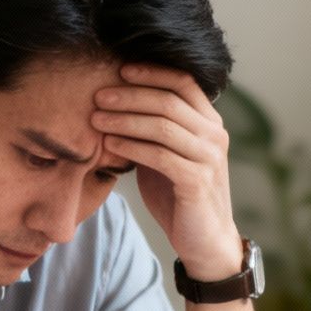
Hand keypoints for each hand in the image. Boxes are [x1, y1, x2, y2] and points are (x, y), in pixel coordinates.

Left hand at [91, 64, 244, 279]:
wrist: (205, 241)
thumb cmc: (180, 195)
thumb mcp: (168, 154)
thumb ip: (153, 130)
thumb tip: (116, 101)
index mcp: (210, 122)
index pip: (183, 81)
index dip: (151, 72)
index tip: (120, 69)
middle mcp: (214, 135)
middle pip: (169, 100)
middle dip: (130, 95)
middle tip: (98, 95)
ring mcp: (209, 158)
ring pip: (163, 125)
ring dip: (124, 119)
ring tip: (96, 119)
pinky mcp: (197, 182)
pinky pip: (159, 156)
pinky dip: (131, 147)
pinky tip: (109, 145)